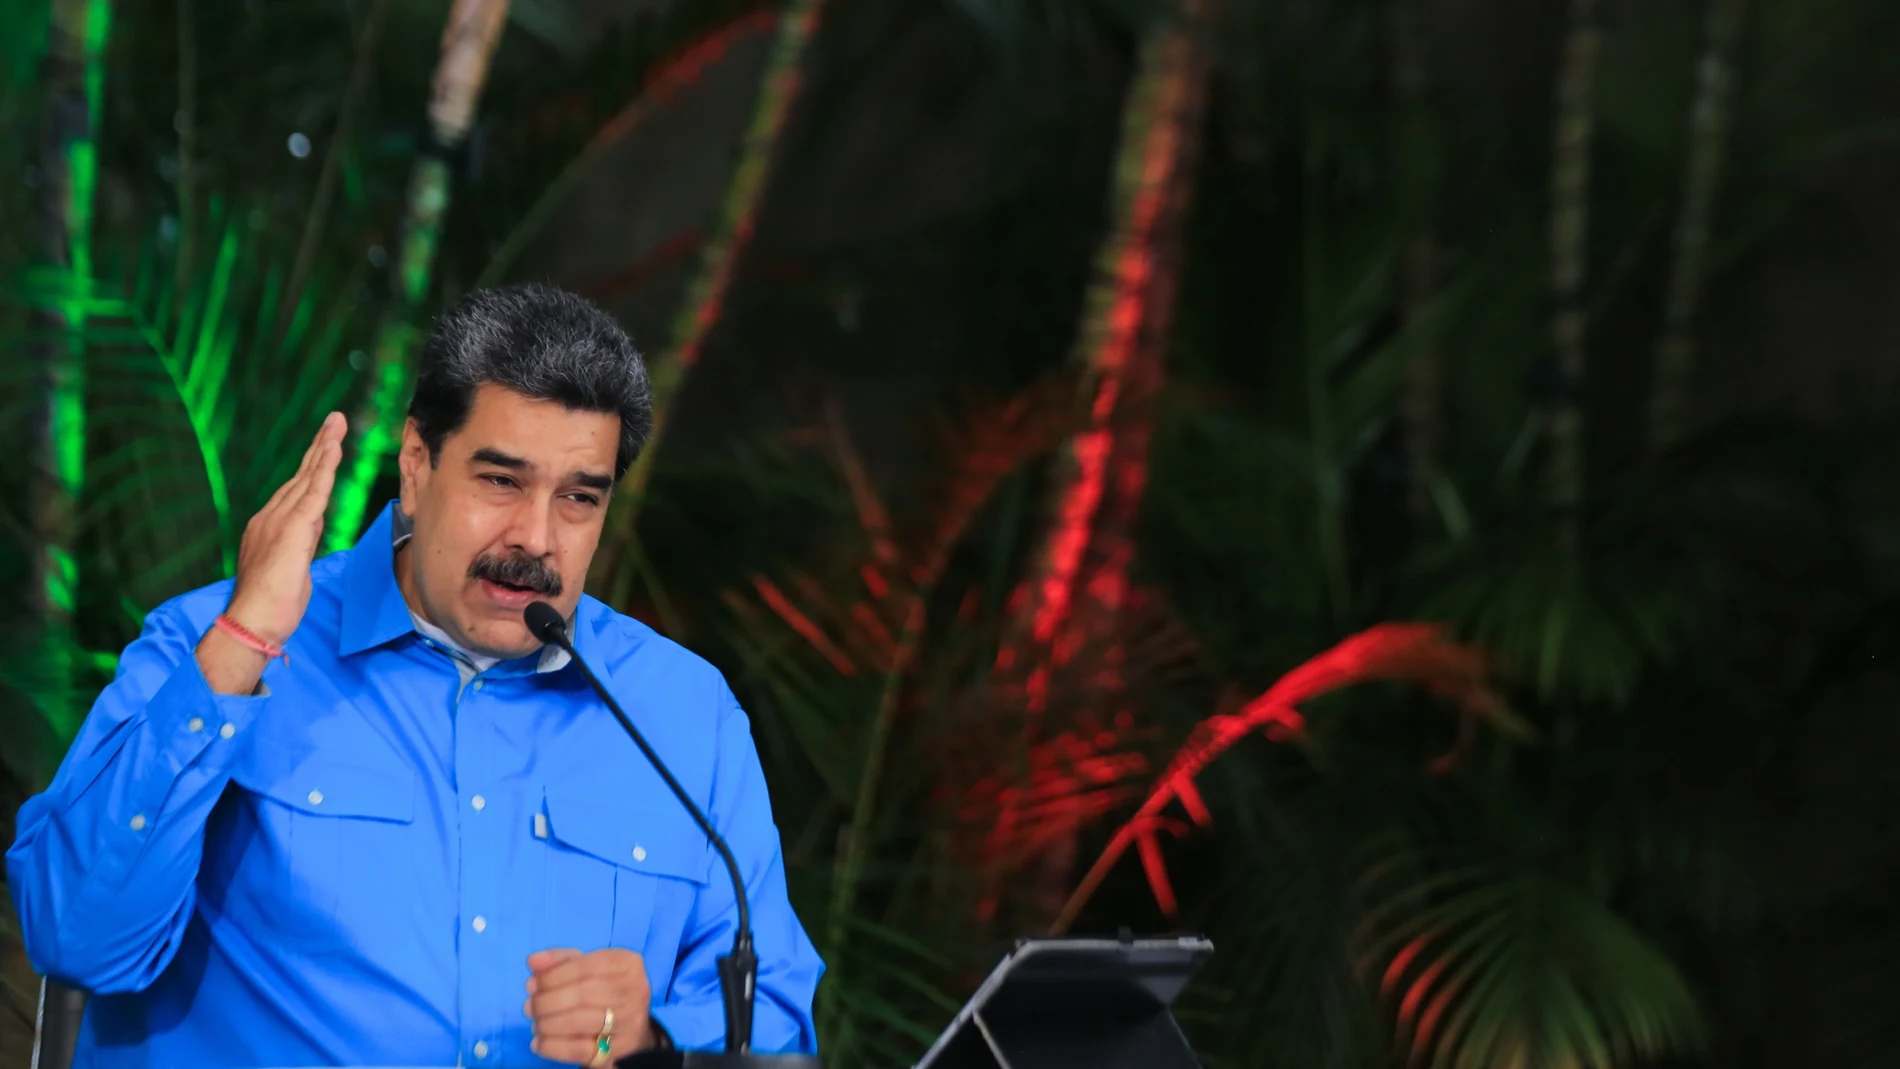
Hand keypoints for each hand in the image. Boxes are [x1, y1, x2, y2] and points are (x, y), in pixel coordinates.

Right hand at [224, 411, 346, 645]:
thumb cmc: (271, 607)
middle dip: (319, 446)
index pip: (297, 491)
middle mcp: (270, 518)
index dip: (313, 467)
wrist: (252, 623)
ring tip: (336, 424)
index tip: (326, 445)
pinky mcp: (291, 529)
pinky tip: (332, 449)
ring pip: (307, 477)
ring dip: (323, 448)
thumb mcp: (291, 568)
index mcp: (269, 527)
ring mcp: (278, 521)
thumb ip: (300, 543)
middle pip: (301, 475)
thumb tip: (311, 528)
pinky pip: (312, 492)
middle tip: (334, 421)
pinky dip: (324, 468)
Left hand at [525, 947, 657, 1064]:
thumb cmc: (604, 991)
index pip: (585, 966)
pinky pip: (580, 1049)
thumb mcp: (587, 968)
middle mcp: (635, 990)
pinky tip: (539, 1043)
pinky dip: (553, 1046)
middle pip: (582, 994)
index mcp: (627, 964)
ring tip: (535, 1023)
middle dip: (547, 1001)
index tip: (531, 984)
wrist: (630, 1029)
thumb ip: (560, 961)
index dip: (552, 976)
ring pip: (580, 1021)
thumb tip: (533, 961)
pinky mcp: (619, 1050)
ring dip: (548, 1023)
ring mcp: (630, 1022)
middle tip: (529, 1007)